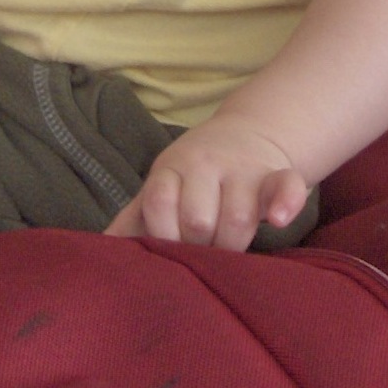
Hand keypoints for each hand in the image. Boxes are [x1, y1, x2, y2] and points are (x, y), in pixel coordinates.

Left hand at [104, 112, 308, 251]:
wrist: (248, 134)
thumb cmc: (194, 176)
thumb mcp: (162, 187)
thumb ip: (134, 219)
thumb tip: (101, 254)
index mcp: (171, 167)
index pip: (158, 203)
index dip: (162, 234)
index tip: (170, 248)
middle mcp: (205, 162)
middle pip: (198, 220)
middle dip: (199, 246)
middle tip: (203, 250)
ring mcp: (243, 168)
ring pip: (237, 217)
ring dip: (233, 243)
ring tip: (228, 247)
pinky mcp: (277, 174)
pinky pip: (285, 187)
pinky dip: (284, 204)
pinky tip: (278, 220)